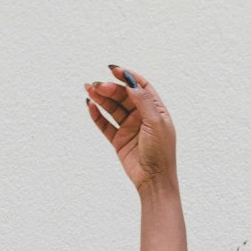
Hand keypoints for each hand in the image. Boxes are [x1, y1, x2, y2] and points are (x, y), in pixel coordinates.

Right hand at [85, 66, 178, 193]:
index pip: (140, 86)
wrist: (154, 179)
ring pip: (113, 108)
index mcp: (155, 110)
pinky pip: (106, 125)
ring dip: (101, 98)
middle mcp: (142, 117)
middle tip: (97, 85)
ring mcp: (130, 128)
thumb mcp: (155, 122)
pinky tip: (90, 106)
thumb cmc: (161, 152)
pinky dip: (97, 115)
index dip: (127, 76)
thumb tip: (130, 81)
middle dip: (110, 88)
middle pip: (124, 96)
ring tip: (89, 89)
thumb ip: (143, 100)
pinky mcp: (119, 140)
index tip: (113, 70)